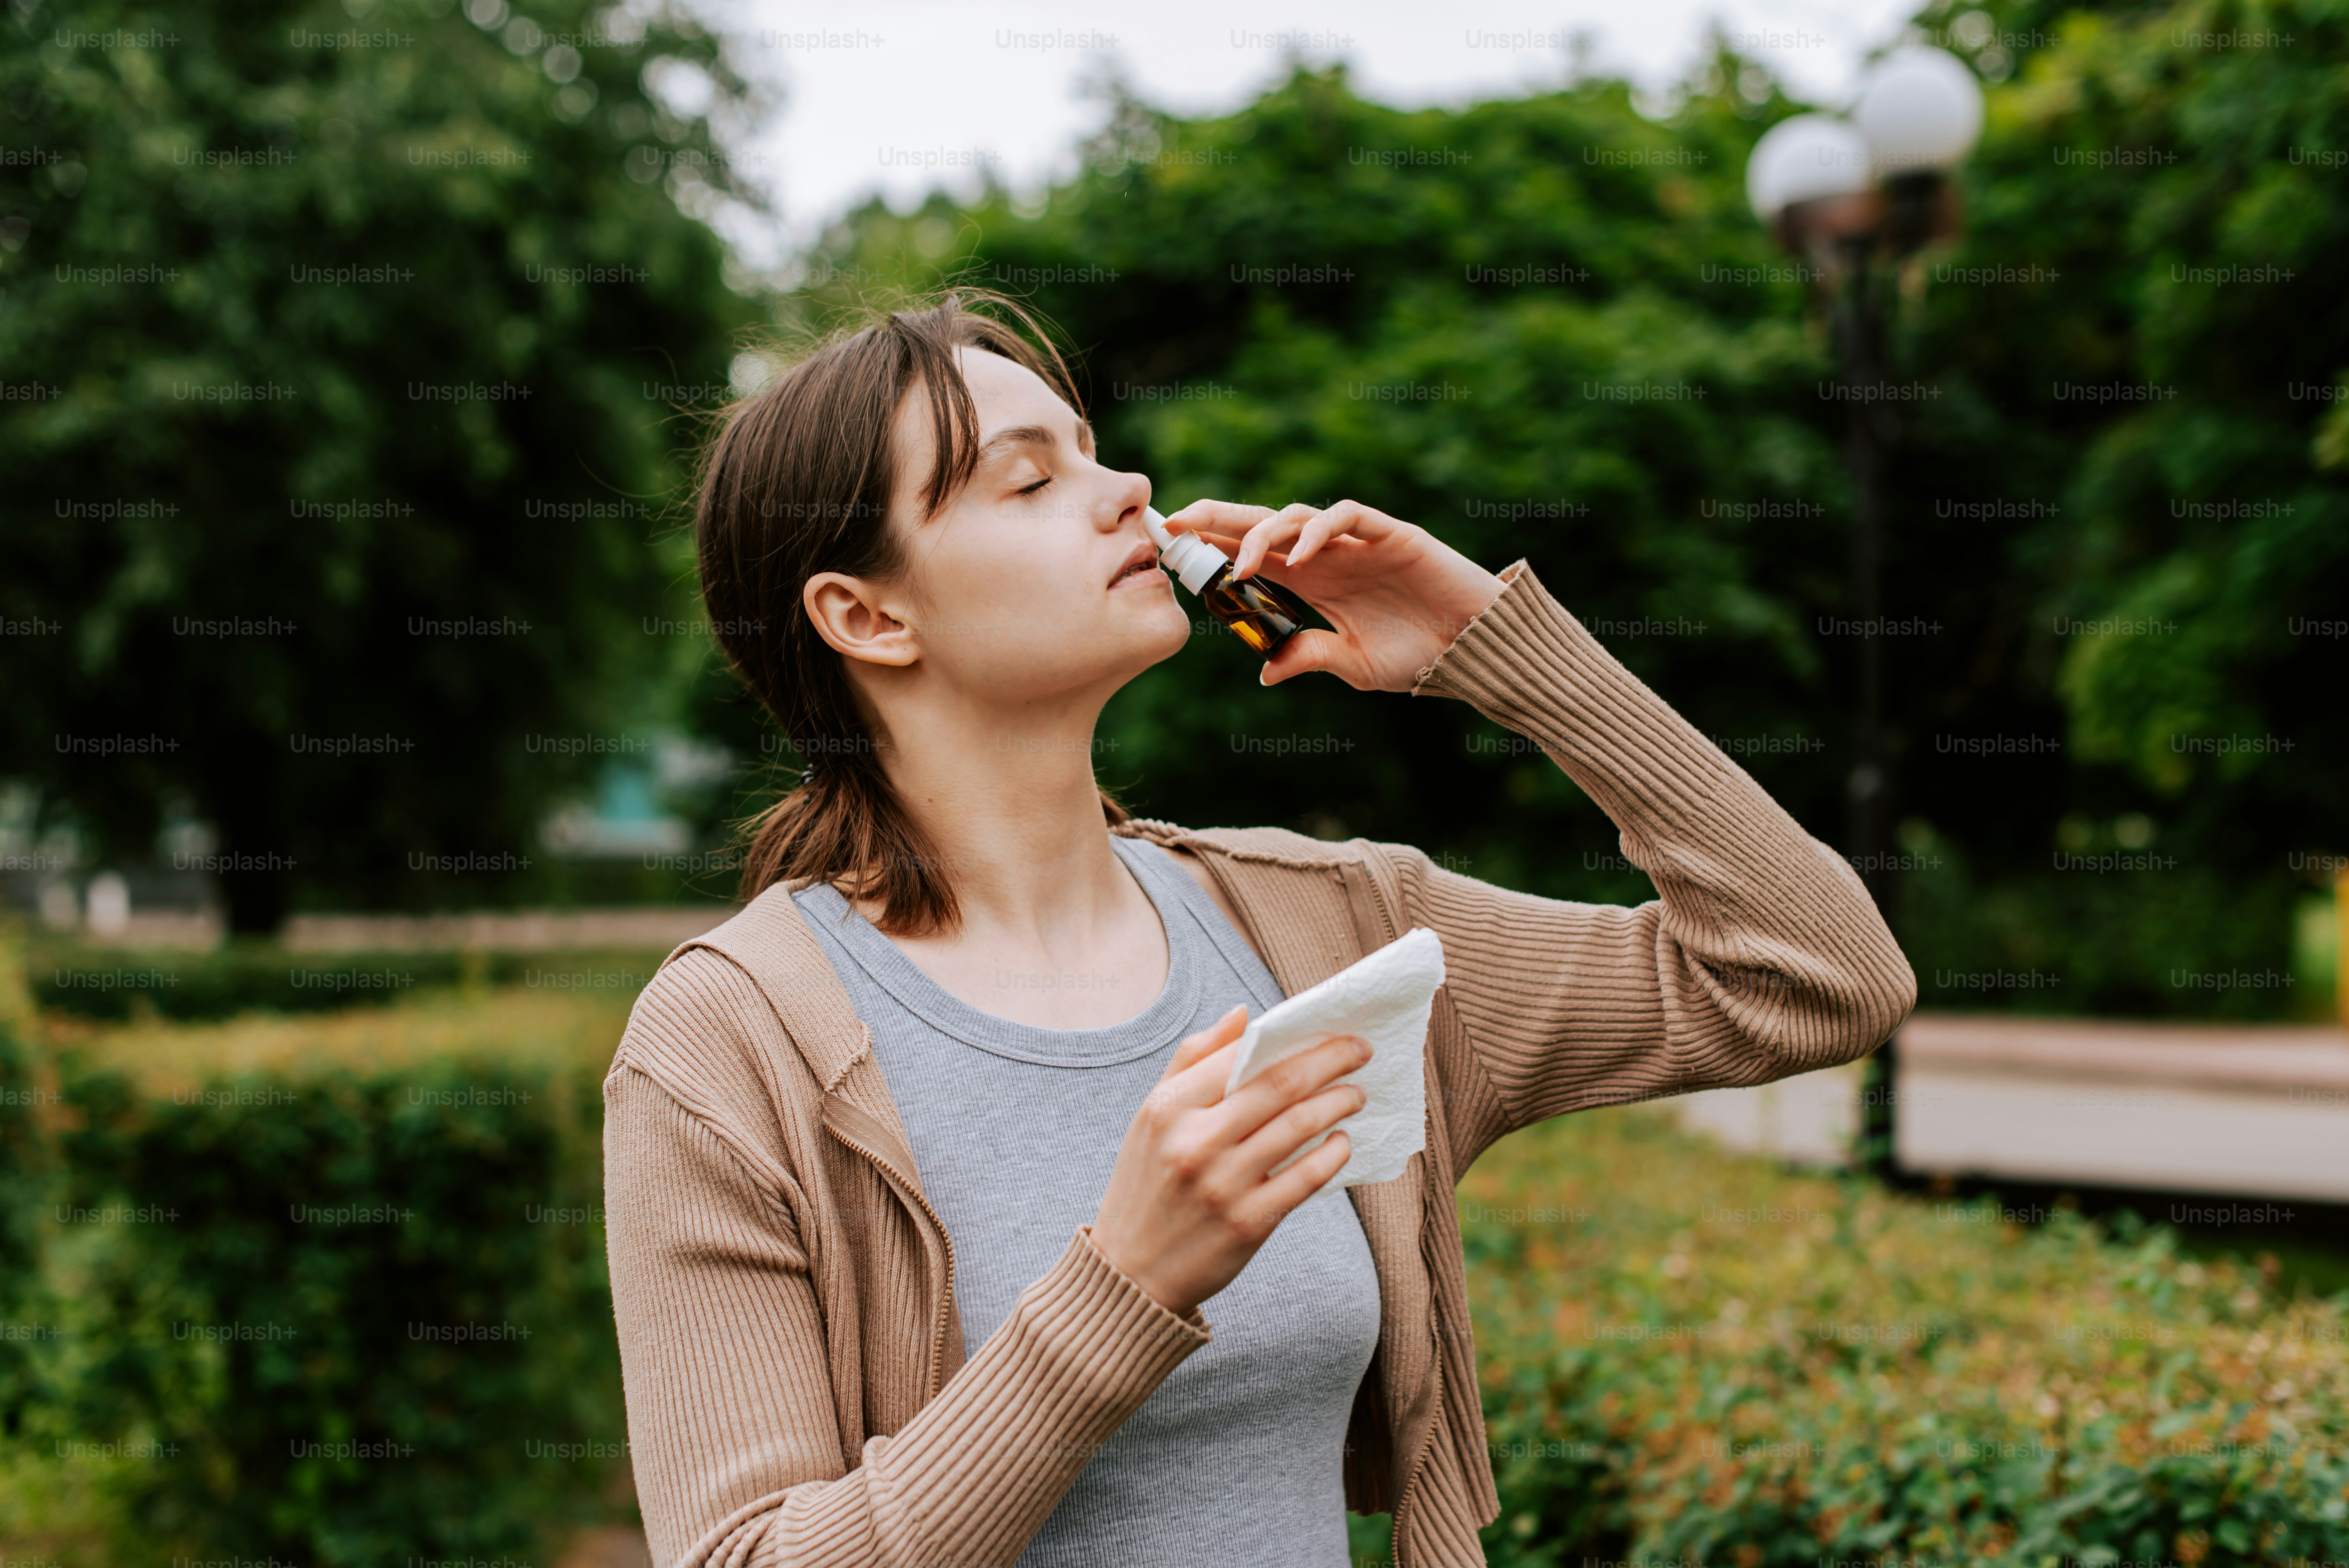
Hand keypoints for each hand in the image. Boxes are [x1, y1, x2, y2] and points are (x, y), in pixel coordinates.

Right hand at [1089, 1003, 1368, 1317]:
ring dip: (1339, 1102)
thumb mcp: (1151, 1116)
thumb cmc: (1147, 1184)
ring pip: (1300, 1127)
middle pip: (1280, 1084)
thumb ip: (1192, 1060)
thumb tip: (1243, 1014)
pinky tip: (1343, 1142)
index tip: (1330, 1032)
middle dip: (1331, 1060)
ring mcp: (1223, 1185)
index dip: (1294, 1039)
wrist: (1131, 1272)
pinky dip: (1333, 1154)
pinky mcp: (1248, 1223)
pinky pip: (1306, 1178)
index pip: (1241, 1056)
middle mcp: (1194, 1143)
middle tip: (1361, 1051)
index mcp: (1168, 1109)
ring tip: (1356, 1094)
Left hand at [1161, 498, 1508, 690]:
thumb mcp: (1355, 665)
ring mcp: (1357, 541)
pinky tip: (1298, 554)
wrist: (1474, 649)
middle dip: (1215, 520)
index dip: (1211, 549)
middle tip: (1173, 525)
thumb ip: (1311, 658)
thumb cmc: (1419, 655)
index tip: (1169, 553)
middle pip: (1260, 524)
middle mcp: (1327, 554)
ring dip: (1260, 534)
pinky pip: (1347, 516)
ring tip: (1238, 564)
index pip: (1251, 555)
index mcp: (1312, 582)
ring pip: (1295, 515)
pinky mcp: (1390, 532)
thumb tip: (1265, 673)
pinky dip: (1318, 529)